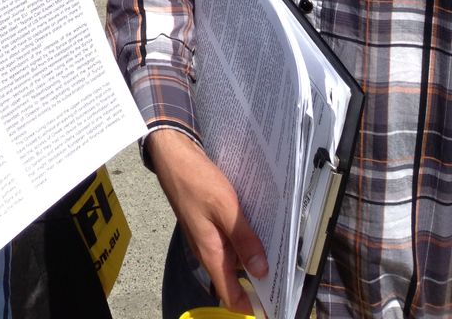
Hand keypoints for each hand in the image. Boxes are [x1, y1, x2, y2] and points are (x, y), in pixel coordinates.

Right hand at [147, 129, 266, 310]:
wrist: (173, 156)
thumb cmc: (196, 180)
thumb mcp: (225, 207)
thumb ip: (243, 239)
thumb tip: (261, 271)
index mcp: (210, 254)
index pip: (231, 297)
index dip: (252, 306)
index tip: (274, 302)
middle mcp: (208, 250)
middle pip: (236, 278)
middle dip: (260, 277)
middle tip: (286, 267)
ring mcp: (207, 236)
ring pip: (234, 256)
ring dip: (253, 253)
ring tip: (278, 243)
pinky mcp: (208, 222)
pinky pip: (230, 238)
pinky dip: (244, 237)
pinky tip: (258, 224)